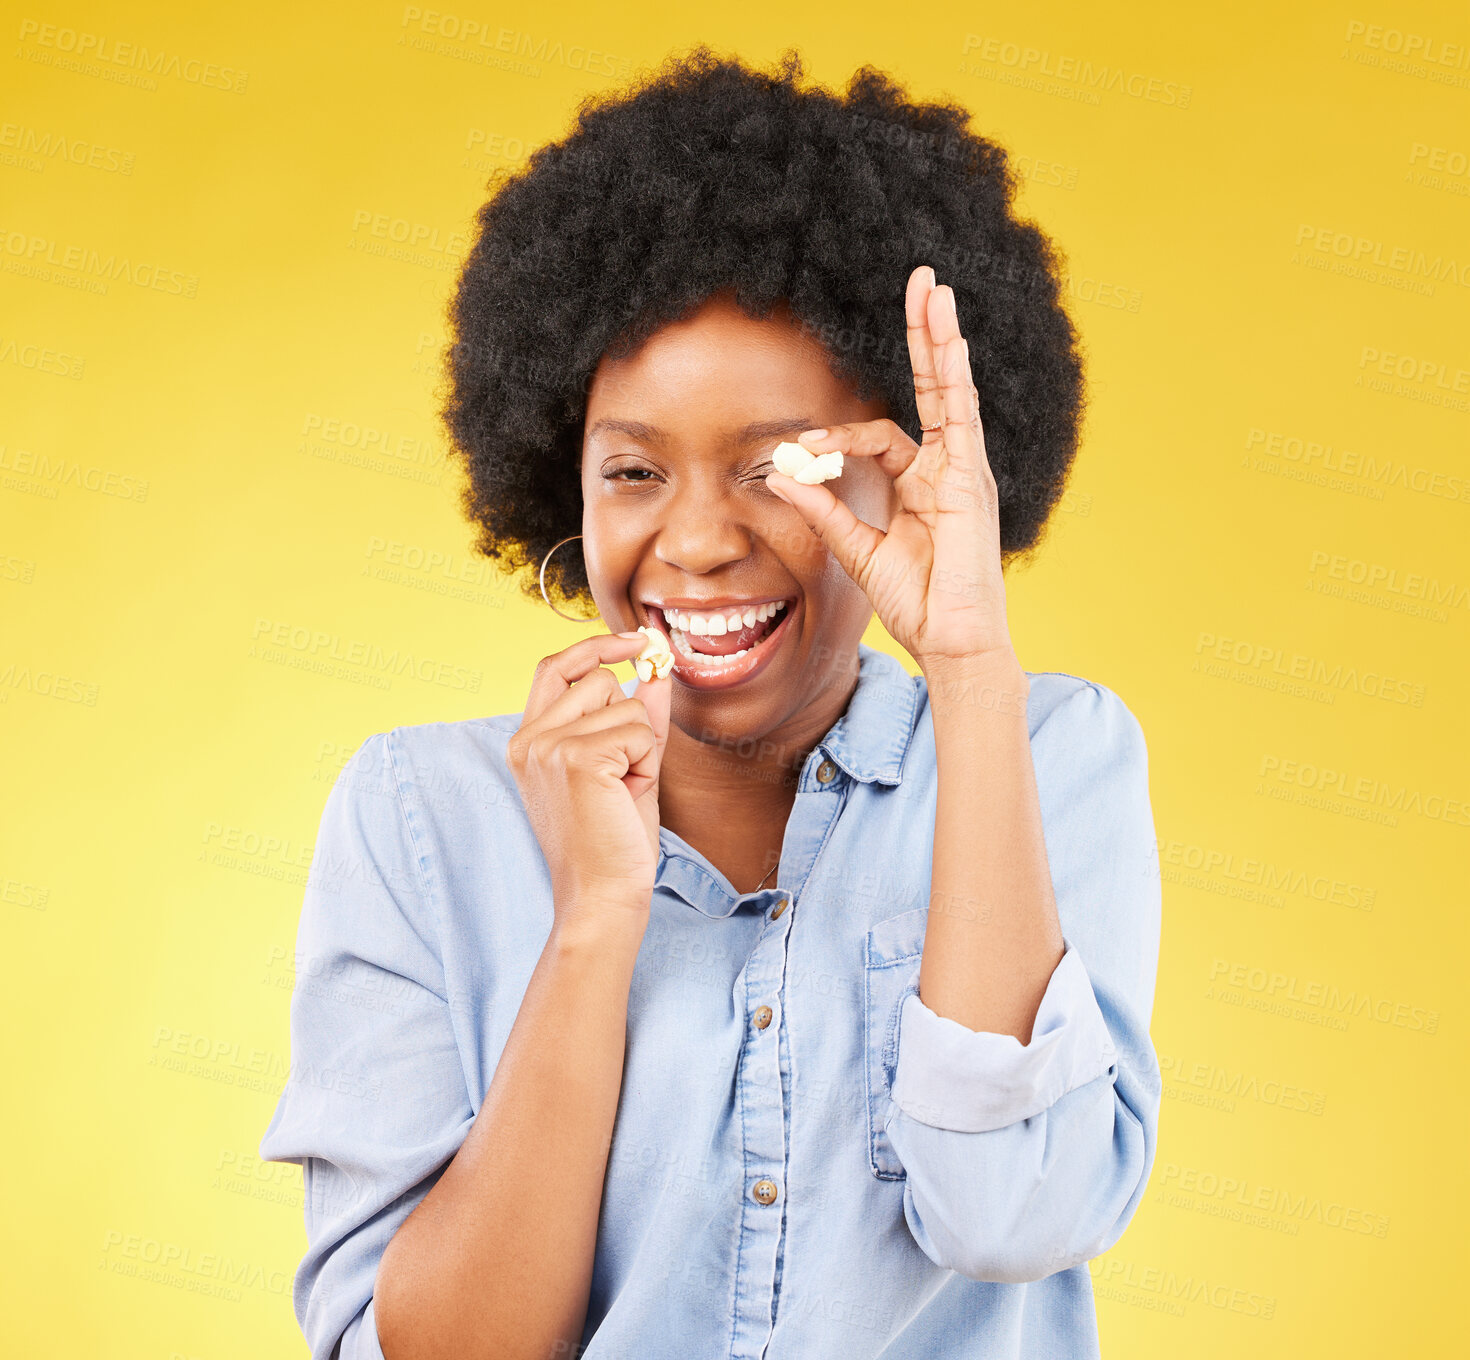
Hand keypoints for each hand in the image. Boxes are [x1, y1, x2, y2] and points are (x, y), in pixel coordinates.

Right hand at [505, 633, 671, 927]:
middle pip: (600, 681)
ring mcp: (547, 746)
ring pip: (625, 705)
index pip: (555, 667)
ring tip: (621, 793)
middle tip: (623, 776)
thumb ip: (636, 714)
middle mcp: (528, 739)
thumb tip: (656, 668)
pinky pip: (638, 731)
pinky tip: (625, 797)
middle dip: (629, 721)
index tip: (636, 641)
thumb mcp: (626, 765)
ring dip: (640, 748)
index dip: (595, 646)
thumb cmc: (614, 840)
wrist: (603, 896)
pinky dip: (646, 763)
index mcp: (527, 741)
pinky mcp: (574, 757)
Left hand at [764, 265, 1015, 672]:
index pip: (877, 438)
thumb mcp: (855, 549)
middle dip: (923, 338)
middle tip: (921, 284)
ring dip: (940, 339)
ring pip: (949, 391)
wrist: (949, 638)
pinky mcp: (970, 478)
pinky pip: (960, 416)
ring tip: (934, 290)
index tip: (800, 449)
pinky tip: (948, 337)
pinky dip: (953, 376)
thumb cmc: (915, 601)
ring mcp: (962, 469)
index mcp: (919, 485)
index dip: (836, 438)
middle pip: (931, 390)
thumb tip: (781, 473)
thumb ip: (822, 509)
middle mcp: (945, 469)